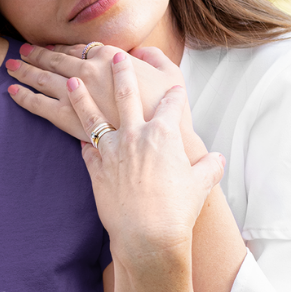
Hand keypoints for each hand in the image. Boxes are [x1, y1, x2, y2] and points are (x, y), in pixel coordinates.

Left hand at [5, 42, 194, 146]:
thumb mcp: (171, 76)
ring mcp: (75, 95)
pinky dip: (23, 96)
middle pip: (57, 59)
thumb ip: (154, 59)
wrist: (156, 146)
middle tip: (24, 50)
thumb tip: (140, 53)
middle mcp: (89, 72)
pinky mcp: (66, 119)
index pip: (81, 48)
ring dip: (25, 69)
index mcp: (111, 58)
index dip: (65, 47)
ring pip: (43, 77)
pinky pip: (38, 105)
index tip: (54, 47)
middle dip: (38, 53)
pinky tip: (11, 90)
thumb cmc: (168, 112)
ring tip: (12, 64)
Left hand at [70, 52, 224, 269]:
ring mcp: (112, 150)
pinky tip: (77, 135)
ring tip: (73, 81)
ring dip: (82, 96)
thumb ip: (209, 167)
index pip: (172, 104)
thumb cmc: (176, 210)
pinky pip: (86, 148)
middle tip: (115, 56)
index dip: (175, 95)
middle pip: (127, 94)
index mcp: (164, 134)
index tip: (174, 88)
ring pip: (93, 115)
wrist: (147, 236)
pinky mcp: (95, 168)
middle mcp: (135, 135)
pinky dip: (83, 141)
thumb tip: (218, 159)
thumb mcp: (201, 185)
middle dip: (122, 72)